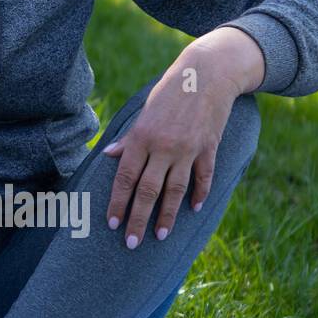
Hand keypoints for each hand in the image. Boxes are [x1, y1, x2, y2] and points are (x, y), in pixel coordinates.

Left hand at [100, 61, 241, 248]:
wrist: (205, 75)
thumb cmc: (168, 93)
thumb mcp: (143, 113)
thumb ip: (128, 139)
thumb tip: (108, 156)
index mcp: (141, 137)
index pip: (126, 177)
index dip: (118, 202)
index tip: (112, 223)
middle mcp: (163, 146)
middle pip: (148, 190)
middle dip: (138, 218)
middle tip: (131, 242)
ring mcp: (188, 149)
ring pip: (175, 190)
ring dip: (167, 215)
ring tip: (160, 236)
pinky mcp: (209, 148)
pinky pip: (203, 177)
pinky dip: (199, 194)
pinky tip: (193, 210)